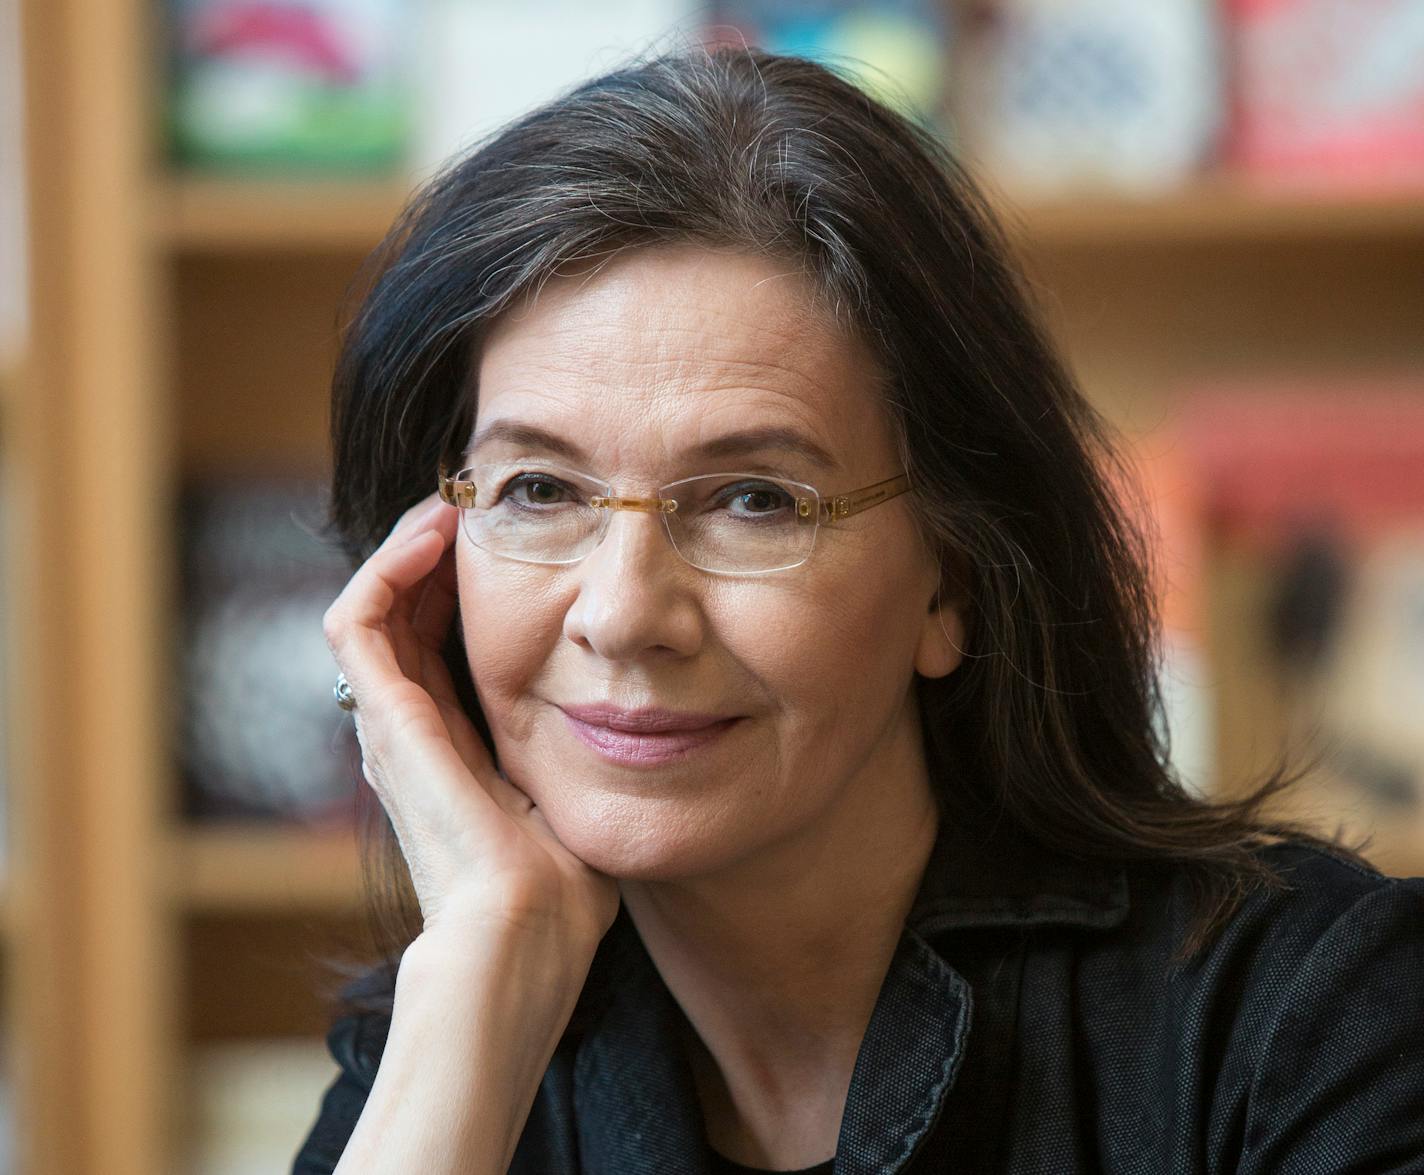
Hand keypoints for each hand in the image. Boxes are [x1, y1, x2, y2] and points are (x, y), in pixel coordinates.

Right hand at [323, 492, 619, 947]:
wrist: (525, 933)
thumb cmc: (560, 890)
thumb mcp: (573, 797)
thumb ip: (579, 756)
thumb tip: (631, 720)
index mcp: (450, 749)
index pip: (437, 645)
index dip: (461, 589)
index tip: (510, 542)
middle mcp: (409, 732)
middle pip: (401, 618)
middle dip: (434, 558)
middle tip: (476, 509)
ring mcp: (388, 725)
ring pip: (370, 606)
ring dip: (405, 549)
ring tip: (452, 507)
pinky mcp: (383, 719)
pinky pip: (358, 619)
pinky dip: (386, 567)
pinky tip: (434, 534)